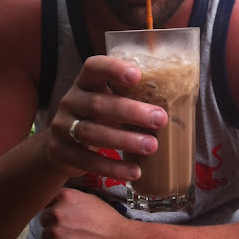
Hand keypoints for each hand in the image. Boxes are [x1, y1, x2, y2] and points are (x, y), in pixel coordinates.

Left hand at [40, 188, 129, 238]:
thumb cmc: (108, 221)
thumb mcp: (90, 200)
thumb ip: (71, 200)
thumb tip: (58, 204)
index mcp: (65, 196)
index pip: (48, 202)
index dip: (55, 211)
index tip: (64, 218)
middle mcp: (57, 211)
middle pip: (43, 219)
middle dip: (53, 225)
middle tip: (68, 232)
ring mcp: (54, 231)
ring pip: (44, 236)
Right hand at [45, 55, 167, 183]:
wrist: (60, 147)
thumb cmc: (97, 118)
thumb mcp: (107, 101)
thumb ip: (129, 97)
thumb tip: (177, 99)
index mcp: (84, 82)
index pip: (93, 67)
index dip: (113, 69)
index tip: (137, 75)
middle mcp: (70, 101)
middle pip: (98, 104)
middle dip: (131, 112)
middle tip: (160, 119)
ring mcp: (62, 127)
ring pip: (92, 133)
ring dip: (124, 140)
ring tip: (151, 146)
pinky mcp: (61, 152)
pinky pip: (87, 161)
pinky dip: (113, 168)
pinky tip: (135, 172)